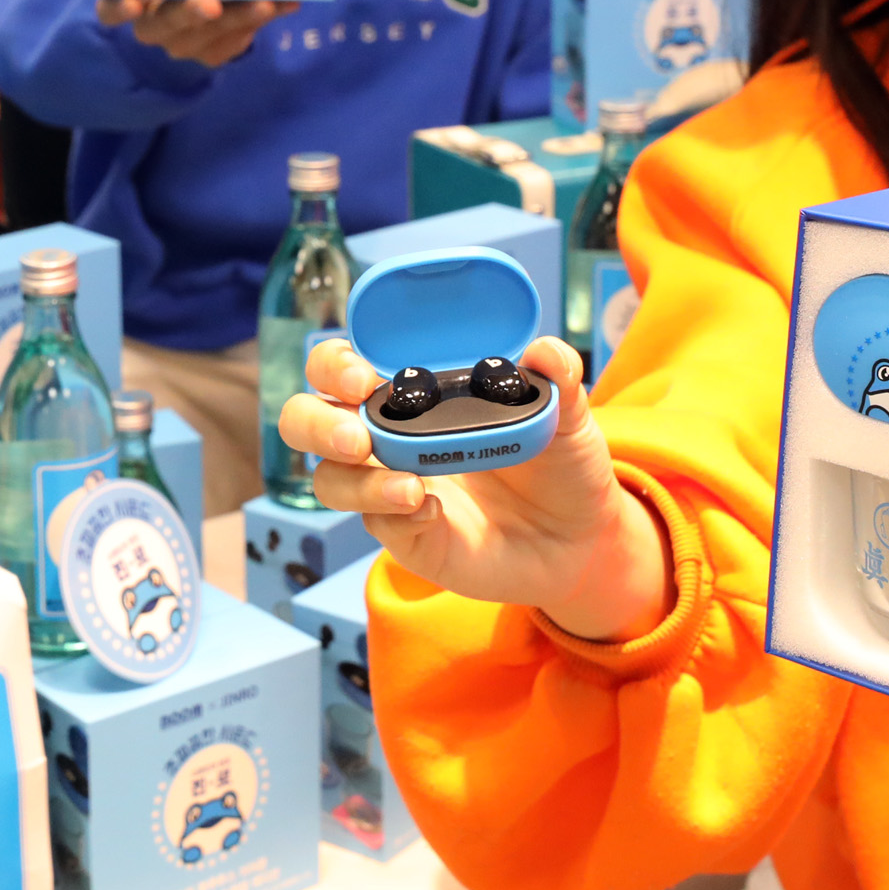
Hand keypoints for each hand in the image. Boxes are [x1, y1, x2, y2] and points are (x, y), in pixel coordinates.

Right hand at [96, 0, 297, 68]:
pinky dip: (263, 21)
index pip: (110, 9)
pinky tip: (287, 3)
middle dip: (190, 12)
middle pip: (164, 24)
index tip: (133, 4)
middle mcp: (151, 25)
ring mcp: (181, 43)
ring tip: (267, 2)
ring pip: (206, 37)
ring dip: (239, 18)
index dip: (119, 8)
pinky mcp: (211, 53)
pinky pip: (235, 42)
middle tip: (211, 3)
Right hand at [282, 335, 673, 641]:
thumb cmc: (561, 465)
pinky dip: (395, 516)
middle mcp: (387, 437)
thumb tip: (546, 351)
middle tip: (358, 436)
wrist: (582, 539)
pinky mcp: (406, 536)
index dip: (333, 364)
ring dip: (357, 481)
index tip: (361, 374)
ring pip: (328, 479)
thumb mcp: (566, 416)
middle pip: (306, 420)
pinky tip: (433, 512)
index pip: (341, 367)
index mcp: (412, 394)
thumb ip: (558, 379)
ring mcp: (389, 488)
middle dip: (317, 423)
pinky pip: (375, 524)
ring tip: (409, 486)